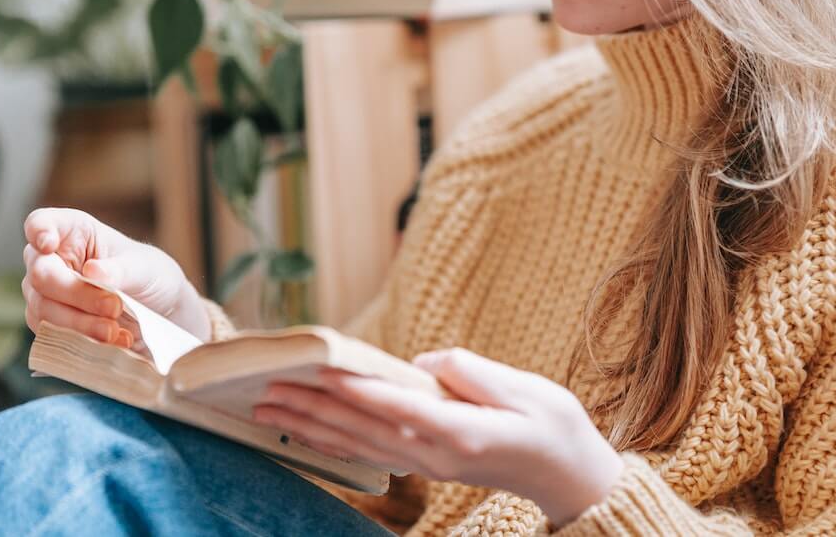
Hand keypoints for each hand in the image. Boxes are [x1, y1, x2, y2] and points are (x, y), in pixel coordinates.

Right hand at [21, 207, 210, 343]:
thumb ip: (120, 270)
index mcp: (73, 232)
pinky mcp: (49, 324)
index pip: (40, 223)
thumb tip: (92, 272)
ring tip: (115, 331)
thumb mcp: (145, 268)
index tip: (48, 243)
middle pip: (41, 274)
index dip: (39, 231)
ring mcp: (44, 293)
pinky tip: (114, 342)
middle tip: (114, 307)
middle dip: (77, 293)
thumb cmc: (149, 276)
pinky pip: (51, 335)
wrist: (159, 312)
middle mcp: (50, 260)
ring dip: (79, 323)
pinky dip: (81, 341)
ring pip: (43, 309)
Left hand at [251, 347, 623, 526]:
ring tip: (266, 407)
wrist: (570, 474)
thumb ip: (472, 372)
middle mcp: (437, 456)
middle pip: (362, 429)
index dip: (356, 388)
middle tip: (265, 385)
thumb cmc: (554, 424)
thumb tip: (424, 363)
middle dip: (312, 406)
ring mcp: (429, 466)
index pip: (397, 408)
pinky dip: (332, 440)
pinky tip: (306, 430)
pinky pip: (369, 453)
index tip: (318, 369)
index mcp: (463, 433)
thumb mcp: (527, 388)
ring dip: (309, 425)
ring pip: (357, 445)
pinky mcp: (426, 465)